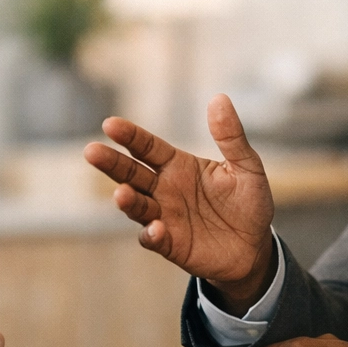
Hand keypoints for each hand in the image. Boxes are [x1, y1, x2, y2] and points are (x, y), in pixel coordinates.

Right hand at [83, 94, 275, 313]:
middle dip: (112, 163)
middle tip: (92, 151)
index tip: (110, 124)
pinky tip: (155, 228)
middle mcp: (164, 190)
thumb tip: (219, 98)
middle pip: (131, 173)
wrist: (255, 248)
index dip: (130, 136)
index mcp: (178, 166)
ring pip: (137, 206)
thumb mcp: (247, 167)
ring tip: (121, 193)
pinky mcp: (170, 244)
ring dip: (127, 200)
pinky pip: (153, 239)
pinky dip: (151, 234)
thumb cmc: (249, 204)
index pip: (147, 147)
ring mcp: (164, 217)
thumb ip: (231, 137)